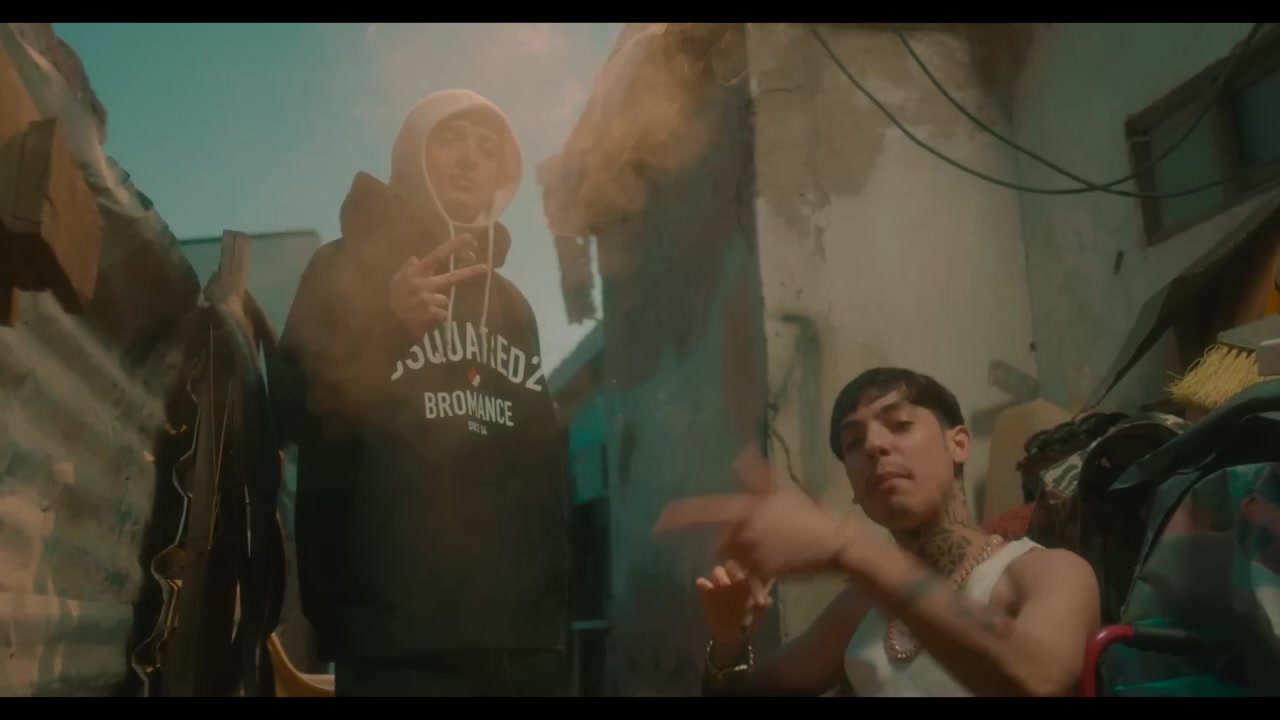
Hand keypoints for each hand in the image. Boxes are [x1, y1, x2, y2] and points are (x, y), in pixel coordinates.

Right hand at [388, 235, 488, 334]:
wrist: (388, 321)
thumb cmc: (395, 297)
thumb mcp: (397, 279)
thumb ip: (408, 268)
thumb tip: (415, 258)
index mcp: (417, 272)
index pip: (438, 255)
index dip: (453, 246)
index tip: (469, 238)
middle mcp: (423, 284)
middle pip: (451, 278)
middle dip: (469, 273)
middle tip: (485, 268)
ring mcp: (426, 300)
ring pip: (445, 299)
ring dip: (440, 302)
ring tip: (427, 305)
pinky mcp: (428, 315)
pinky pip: (442, 314)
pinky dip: (439, 315)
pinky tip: (429, 316)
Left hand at [655, 446, 875, 578]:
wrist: (831, 542)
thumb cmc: (806, 514)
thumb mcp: (780, 491)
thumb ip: (756, 475)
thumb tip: (742, 452)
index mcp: (744, 508)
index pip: (702, 511)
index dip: (677, 517)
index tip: (658, 524)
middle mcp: (742, 530)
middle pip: (721, 544)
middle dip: (733, 545)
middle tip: (763, 541)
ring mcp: (751, 552)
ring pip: (734, 561)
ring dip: (744, 560)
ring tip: (773, 551)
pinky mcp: (761, 572)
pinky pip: (747, 577)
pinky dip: (754, 576)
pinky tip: (773, 568)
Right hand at [697, 561, 774, 646]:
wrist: (732, 635)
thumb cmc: (749, 620)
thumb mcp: (758, 614)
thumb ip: (763, 605)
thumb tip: (767, 599)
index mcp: (747, 580)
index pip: (750, 569)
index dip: (753, 575)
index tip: (755, 583)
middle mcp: (732, 578)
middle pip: (732, 564)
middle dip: (736, 569)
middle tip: (740, 578)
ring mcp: (718, 584)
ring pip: (717, 570)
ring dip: (721, 575)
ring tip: (726, 585)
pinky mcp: (706, 592)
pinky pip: (702, 582)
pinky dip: (704, 583)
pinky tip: (708, 588)